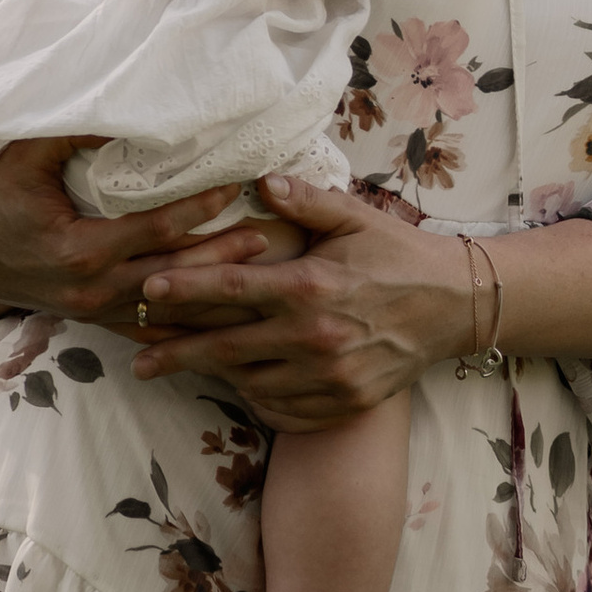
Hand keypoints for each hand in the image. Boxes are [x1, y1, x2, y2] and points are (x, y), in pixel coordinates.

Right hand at [0, 139, 253, 315]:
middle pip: (172, 276)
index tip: (238, 187)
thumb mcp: (26, 154)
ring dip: (211, 295)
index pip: (157, 230)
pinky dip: (182, 323)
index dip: (200, 208)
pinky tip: (220, 321)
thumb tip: (132, 108)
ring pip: (163, 309)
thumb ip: (79, 131)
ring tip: (261, 279)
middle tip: (273, 236)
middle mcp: (87, 288)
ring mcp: (86, 309)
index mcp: (77, 249)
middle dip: (223, 258)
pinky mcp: (85, 316)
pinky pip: (143, 328)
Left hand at [126, 176, 461, 424]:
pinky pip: (284, 409)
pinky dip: (258, 398)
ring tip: (184, 368)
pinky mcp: (343, 403)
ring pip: (251, 382)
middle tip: (137, 360)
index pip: (231, 287)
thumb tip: (261, 181)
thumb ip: (304, 201)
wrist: (454, 305)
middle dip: (175, 354)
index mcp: (311, 286)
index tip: (146, 288)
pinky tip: (243, 385)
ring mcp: (329, 377)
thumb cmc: (398, 253)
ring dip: (214, 376)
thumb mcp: (354, 217)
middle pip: (226, 348)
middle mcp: (315, 337)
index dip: (184, 288)